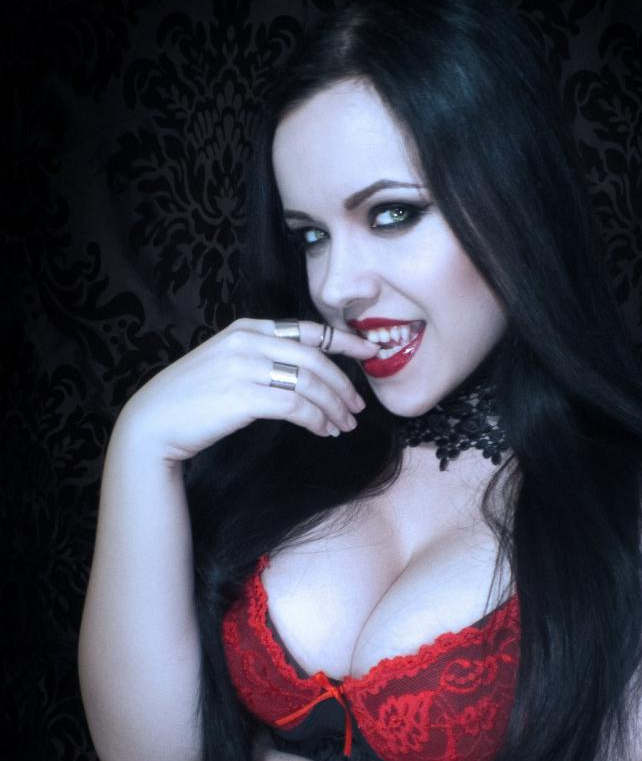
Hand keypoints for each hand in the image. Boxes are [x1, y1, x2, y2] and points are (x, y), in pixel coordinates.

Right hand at [117, 318, 379, 462]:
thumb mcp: (227, 363)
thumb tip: (306, 373)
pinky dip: (317, 420)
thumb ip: (262, 358)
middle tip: (358, 407)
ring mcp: (245, 367)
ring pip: (311, 384)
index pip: (309, 329)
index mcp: (248, 329)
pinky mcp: (245, 396)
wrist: (154, 422)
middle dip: (344, 385)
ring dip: (334, 407)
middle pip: (316, 360)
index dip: (345, 341)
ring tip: (344, 425)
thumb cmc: (192, 398)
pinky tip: (323, 431)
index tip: (369, 352)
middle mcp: (249, 342)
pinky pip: (297, 407)